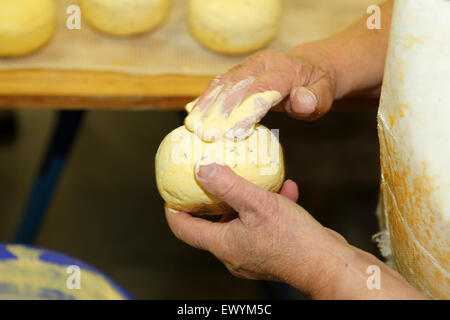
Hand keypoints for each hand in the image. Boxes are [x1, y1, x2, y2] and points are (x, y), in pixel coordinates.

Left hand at [165, 162, 426, 298]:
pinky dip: (267, 208)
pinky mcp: (270, 252)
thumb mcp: (257, 203)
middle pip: (211, 225)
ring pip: (240, 222)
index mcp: (223, 244)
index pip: (184, 228)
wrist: (327, 263)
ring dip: (246, 200)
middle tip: (213, 178)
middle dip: (213, 200)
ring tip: (256, 180)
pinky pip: (261, 226)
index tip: (172, 193)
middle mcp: (233, 253)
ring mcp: (252, 255)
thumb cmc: (293, 238)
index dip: (174, 210)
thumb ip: (228, 185)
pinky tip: (285, 191)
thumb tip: (202, 170)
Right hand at [185, 48, 336, 140]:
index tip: (233, 133)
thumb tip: (300, 100)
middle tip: (206, 135)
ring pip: (222, 84)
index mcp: (284, 68)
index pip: (262, 90)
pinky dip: (204, 99)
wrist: (307, 68)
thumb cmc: (314, 87)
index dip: (246, 111)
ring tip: (193, 126)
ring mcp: (246, 66)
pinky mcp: (237, 72)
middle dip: (219, 112)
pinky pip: (217, 84)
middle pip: (236, 87)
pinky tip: (193, 113)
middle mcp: (261, 63)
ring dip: (206, 105)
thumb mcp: (324, 95)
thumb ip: (314, 99)